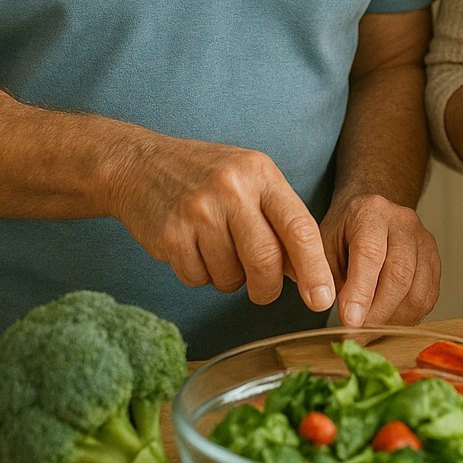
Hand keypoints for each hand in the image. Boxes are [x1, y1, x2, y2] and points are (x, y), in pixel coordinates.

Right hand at [109, 134, 335, 310]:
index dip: (314, 268)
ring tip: (216, 250)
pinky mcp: (171, 234)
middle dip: (268, 288)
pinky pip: (198, 279)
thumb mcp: (251, 180)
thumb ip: (280, 219)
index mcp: (261, 174)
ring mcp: (199, 211)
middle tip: (264, 291)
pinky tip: (192, 249)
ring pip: (231, 277)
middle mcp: (232, 189)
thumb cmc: (207, 177)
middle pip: (266, 261)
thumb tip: (309, 274)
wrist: (140, 164)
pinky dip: (200, 275)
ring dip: (229, 278)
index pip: (299, 227)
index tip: (322, 298)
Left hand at [318, 192, 440, 325]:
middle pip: (400, 273)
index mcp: (371, 212)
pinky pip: (427, 298)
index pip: (370, 253)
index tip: (349, 321)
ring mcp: (424, 241)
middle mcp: (403, 222)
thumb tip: (321, 304)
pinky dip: (407, 317)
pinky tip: (387, 320)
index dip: (361, 291)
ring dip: (393, 320)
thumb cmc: (344, 232)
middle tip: (357, 335)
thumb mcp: (322, 245)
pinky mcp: (434, 261)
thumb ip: (321, 274)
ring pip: (417, 291)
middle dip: (378, 313)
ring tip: (369, 330)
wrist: (371, 215)